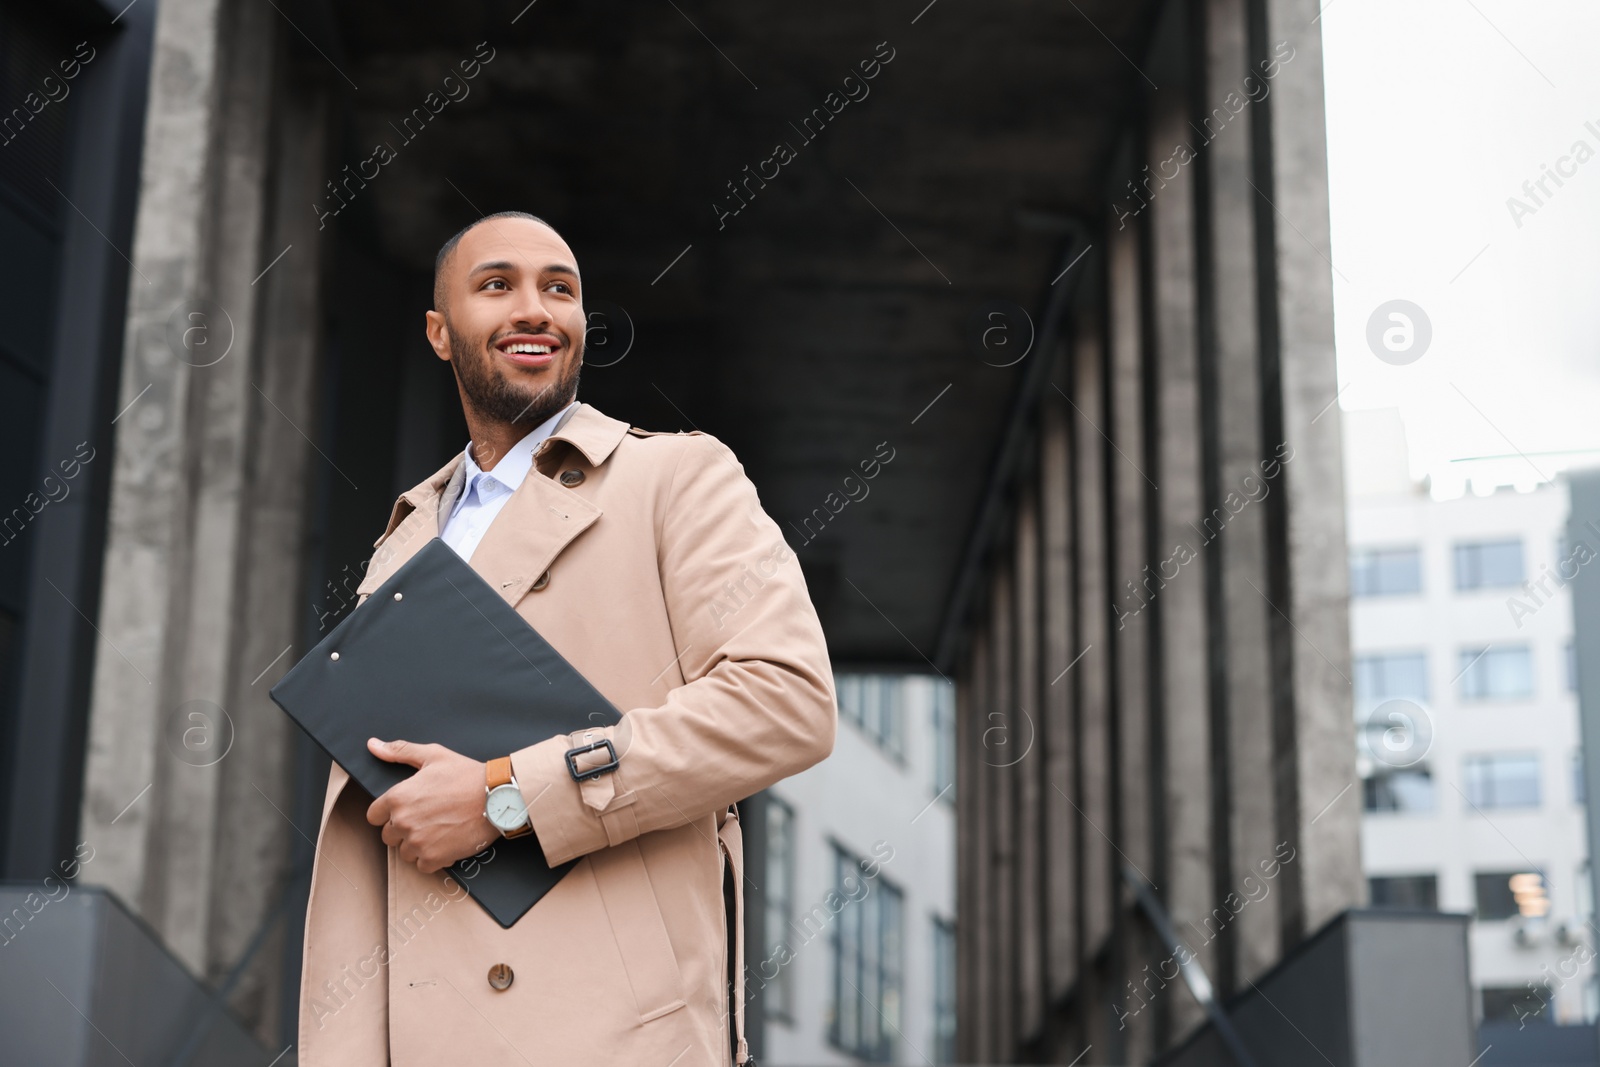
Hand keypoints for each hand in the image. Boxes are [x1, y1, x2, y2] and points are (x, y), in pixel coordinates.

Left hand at [365, 738, 500, 873]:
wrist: (496, 796)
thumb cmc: (466, 775)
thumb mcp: (433, 755)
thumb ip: (400, 751)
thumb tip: (373, 746)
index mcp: (398, 798)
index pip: (374, 816)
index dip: (388, 813)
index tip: (405, 810)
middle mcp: (403, 822)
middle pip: (388, 836)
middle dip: (403, 829)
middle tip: (426, 819)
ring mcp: (418, 842)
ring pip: (405, 852)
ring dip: (417, 845)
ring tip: (438, 830)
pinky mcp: (434, 858)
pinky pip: (422, 865)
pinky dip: (433, 858)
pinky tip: (446, 842)